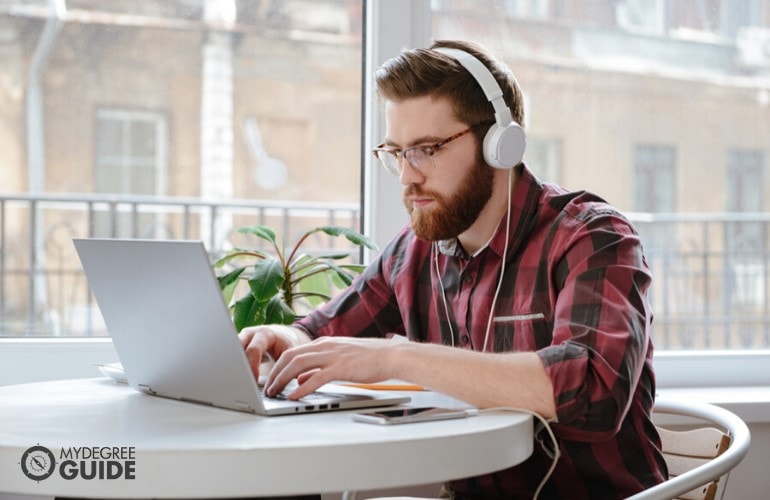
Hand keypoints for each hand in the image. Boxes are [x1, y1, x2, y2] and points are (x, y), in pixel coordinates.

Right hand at [238, 325, 310, 381]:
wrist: (282, 335)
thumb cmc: (286, 344)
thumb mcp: (290, 352)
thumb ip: (286, 365)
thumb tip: (285, 383)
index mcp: (265, 334)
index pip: (254, 349)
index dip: (252, 367)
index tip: (253, 382)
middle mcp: (250, 334)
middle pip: (237, 350)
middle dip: (237, 367)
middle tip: (240, 384)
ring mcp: (241, 339)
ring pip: (231, 353)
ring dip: (233, 368)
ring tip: (235, 385)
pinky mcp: (237, 346)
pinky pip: (231, 357)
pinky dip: (233, 368)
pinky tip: (234, 380)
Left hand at [264, 336, 398, 398]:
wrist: (391, 355)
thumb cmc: (369, 359)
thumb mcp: (339, 360)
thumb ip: (318, 368)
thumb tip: (300, 379)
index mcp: (324, 344)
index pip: (293, 352)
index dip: (278, 366)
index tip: (270, 379)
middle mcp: (325, 346)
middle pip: (290, 357)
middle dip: (274, 373)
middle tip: (267, 388)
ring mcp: (333, 356)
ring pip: (298, 364)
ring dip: (282, 379)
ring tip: (275, 392)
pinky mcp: (341, 368)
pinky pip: (316, 378)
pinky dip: (302, 387)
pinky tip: (294, 396)